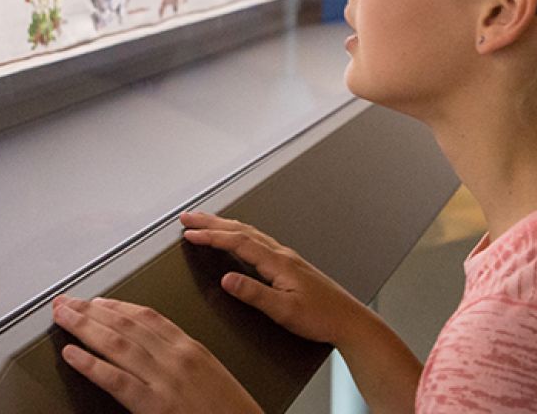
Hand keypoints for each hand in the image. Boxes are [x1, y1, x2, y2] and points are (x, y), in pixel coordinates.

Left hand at [51, 295, 261, 413]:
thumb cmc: (231, 411)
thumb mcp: (211, 374)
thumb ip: (182, 358)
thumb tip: (151, 349)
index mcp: (191, 348)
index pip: (146, 316)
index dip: (115, 305)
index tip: (95, 300)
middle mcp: (176, 358)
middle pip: (126, 324)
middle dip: (90, 310)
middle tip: (65, 302)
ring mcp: (164, 380)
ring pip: (116, 343)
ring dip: (84, 327)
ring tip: (62, 318)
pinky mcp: (154, 405)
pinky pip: (115, 379)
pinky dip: (90, 364)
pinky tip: (72, 355)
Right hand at [179, 211, 368, 346]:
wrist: (348, 320)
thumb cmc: (320, 317)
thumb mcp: (283, 310)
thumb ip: (254, 293)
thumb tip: (226, 280)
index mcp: (278, 262)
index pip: (237, 242)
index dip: (211, 236)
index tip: (190, 232)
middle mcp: (281, 255)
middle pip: (241, 230)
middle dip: (212, 222)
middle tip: (188, 216)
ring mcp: (287, 258)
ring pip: (249, 233)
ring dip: (225, 225)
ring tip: (206, 221)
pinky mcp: (290, 264)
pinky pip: (258, 240)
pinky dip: (240, 234)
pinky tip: (238, 238)